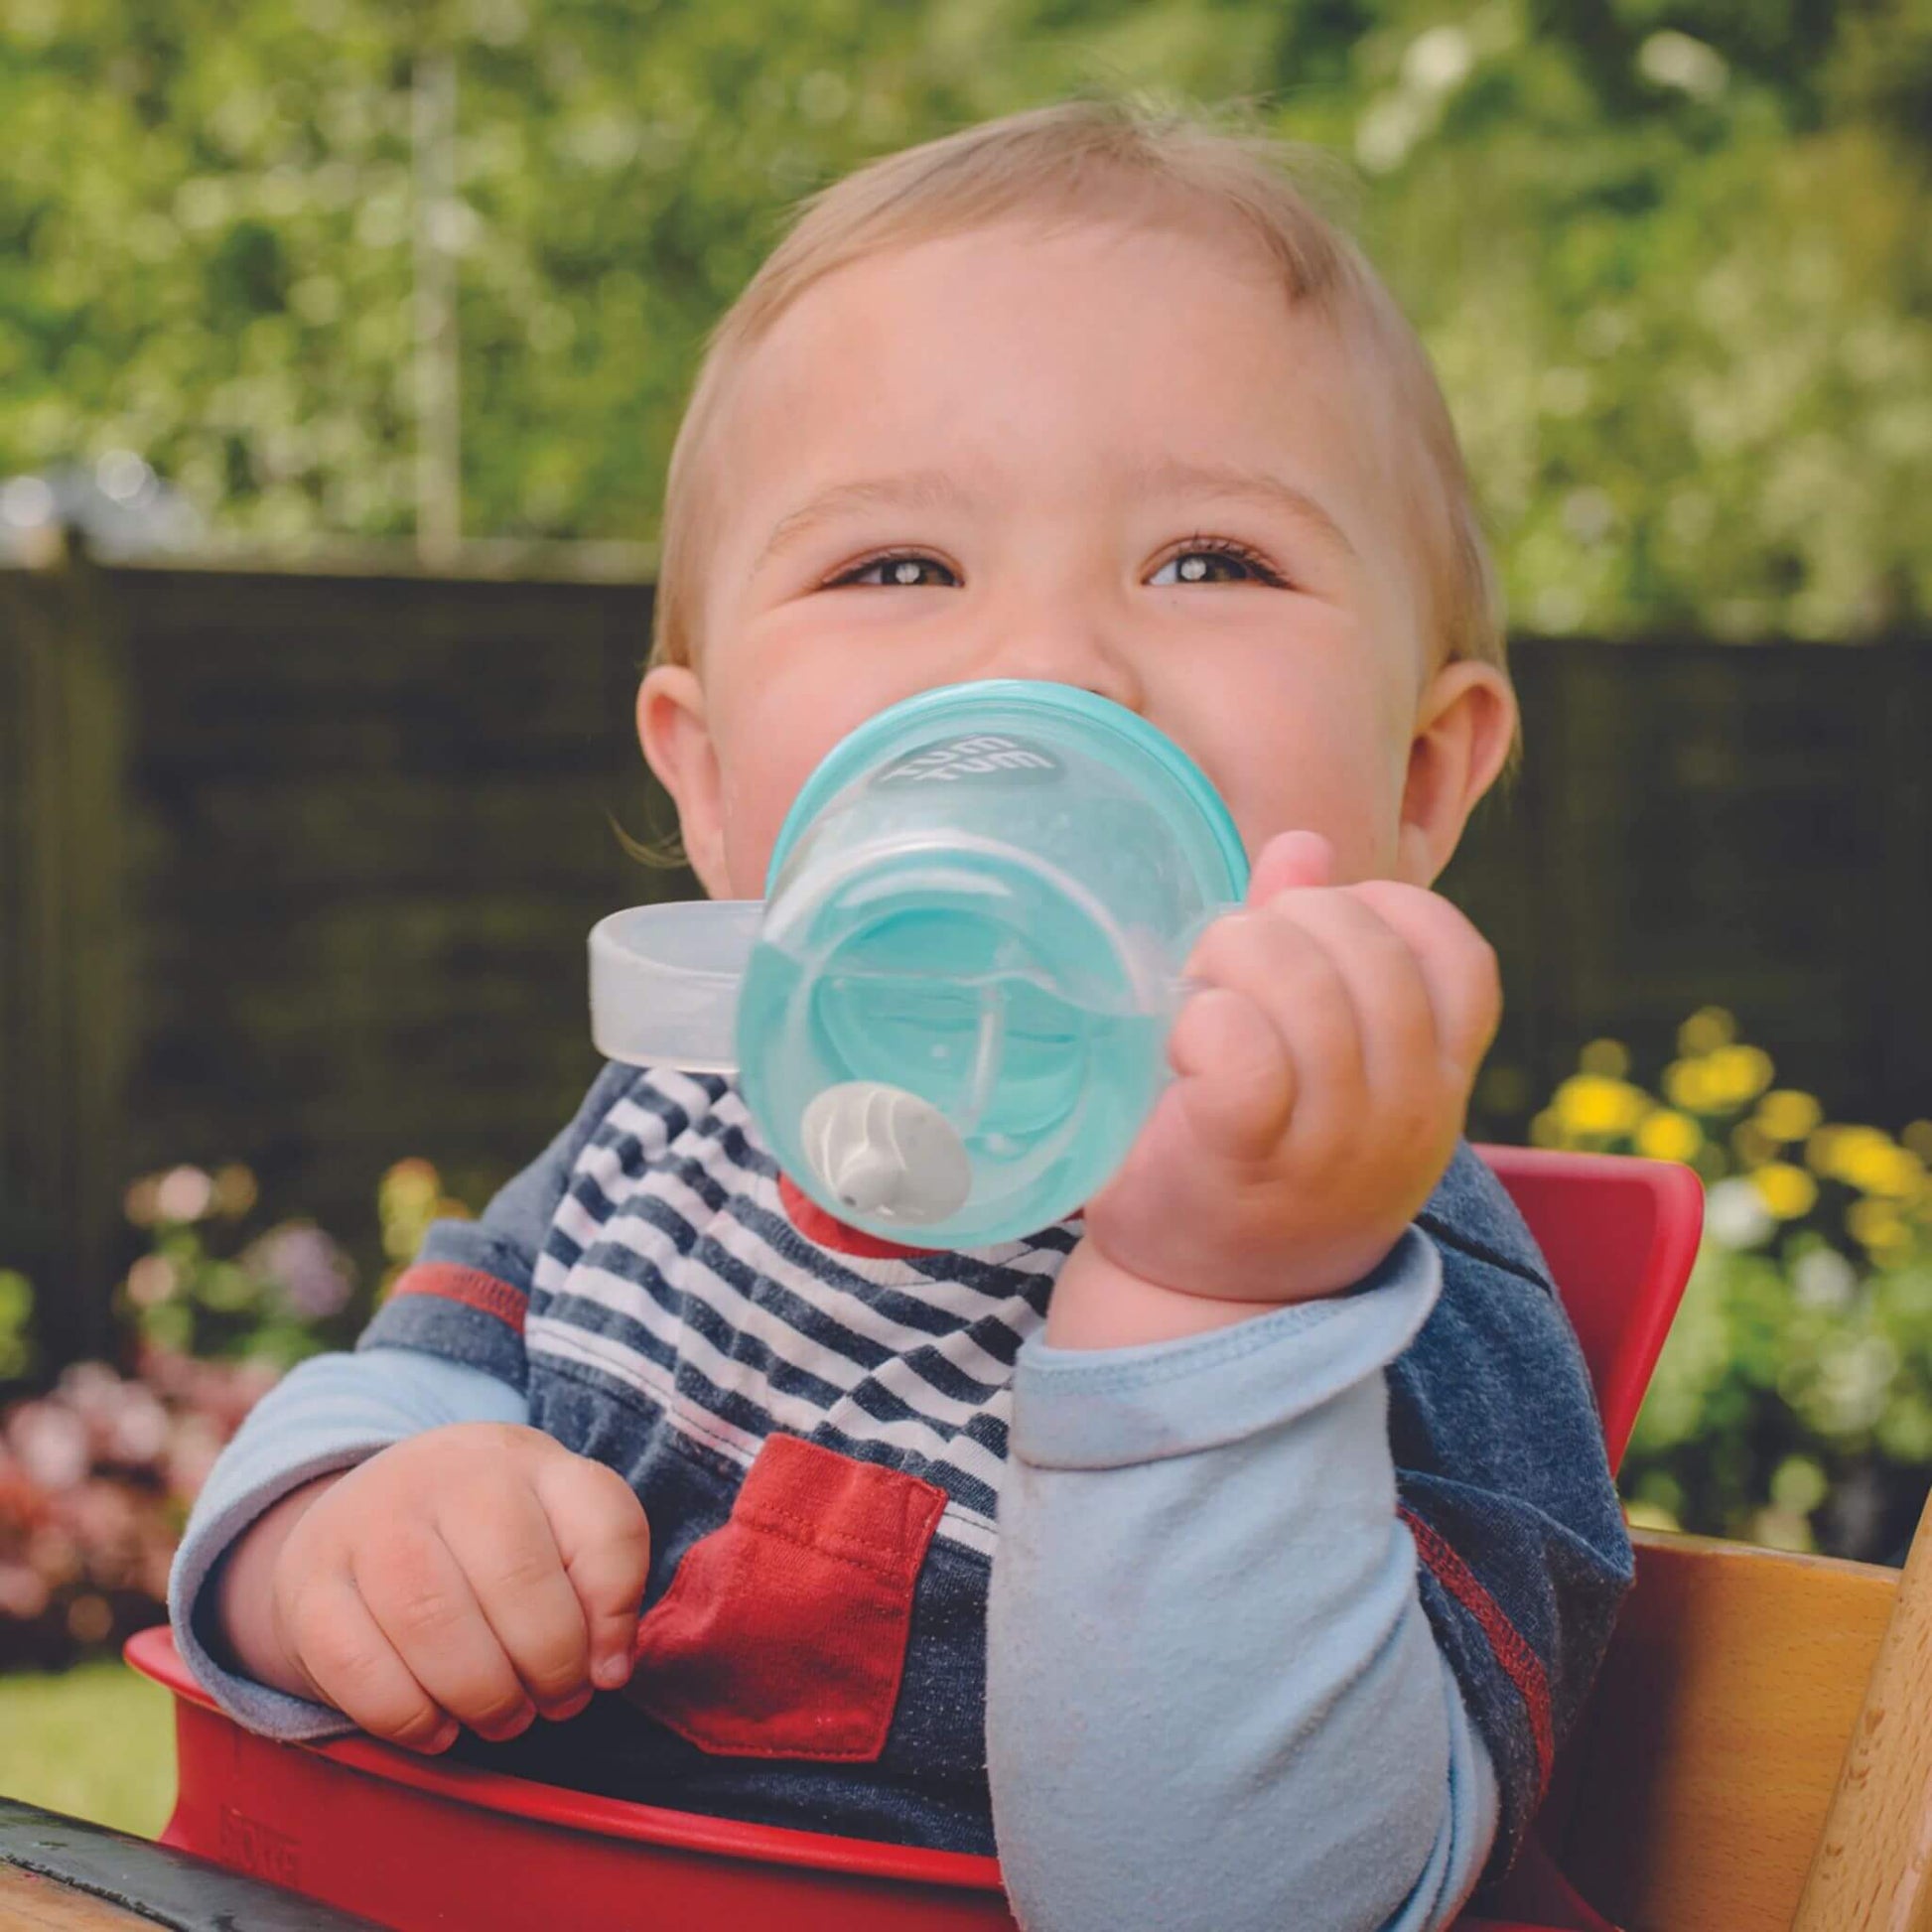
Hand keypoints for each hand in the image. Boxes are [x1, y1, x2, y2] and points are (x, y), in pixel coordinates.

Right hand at [225, 1423, 650, 1753]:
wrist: (365, 1514)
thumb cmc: (488, 1536)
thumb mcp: (560, 1528)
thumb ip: (605, 1583)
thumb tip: (610, 1668)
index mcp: (527, 1458)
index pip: (603, 1525)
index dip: (616, 1614)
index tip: (606, 1668)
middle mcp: (449, 1473)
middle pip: (518, 1579)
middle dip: (550, 1667)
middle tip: (553, 1702)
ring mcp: (371, 1521)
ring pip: (435, 1622)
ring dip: (484, 1696)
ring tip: (503, 1717)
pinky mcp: (309, 1584)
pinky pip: (358, 1668)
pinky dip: (409, 1717)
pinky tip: (438, 1727)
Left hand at [1064, 830, 1499, 1329]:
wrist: (1206, 1301)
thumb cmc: (1259, 1160)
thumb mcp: (1315, 1058)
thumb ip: (1313, 946)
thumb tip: (1304, 845)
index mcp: (1438, 1074)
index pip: (1456, 950)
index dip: (1374, 912)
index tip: (1306, 945)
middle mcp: (1411, 1107)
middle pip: (1364, 944)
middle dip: (1276, 926)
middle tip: (1220, 973)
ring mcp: (1338, 1139)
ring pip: (1300, 982)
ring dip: (1225, 965)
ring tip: (1194, 1004)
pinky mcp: (1249, 1154)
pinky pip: (1242, 1045)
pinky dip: (1200, 1023)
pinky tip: (1181, 1049)